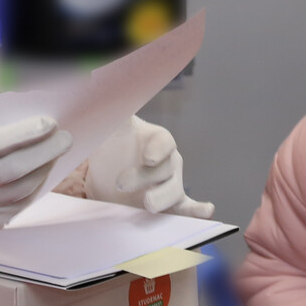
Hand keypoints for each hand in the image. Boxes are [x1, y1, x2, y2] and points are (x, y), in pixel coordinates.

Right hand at [0, 116, 72, 233]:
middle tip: (65, 138)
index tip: (50, 123)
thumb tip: (29, 131)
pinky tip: (39, 175)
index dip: (30, 132)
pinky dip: (33, 188)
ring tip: (54, 155)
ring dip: (44, 170)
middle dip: (47, 151)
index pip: (1, 143)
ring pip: (24, 189)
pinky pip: (19, 206)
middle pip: (19, 168)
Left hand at [86, 117, 214, 218]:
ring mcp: (171, 184)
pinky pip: (187, 208)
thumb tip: (99, 93)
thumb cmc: (112, 148)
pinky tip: (206, 211)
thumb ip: (111, 116)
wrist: (107, 178)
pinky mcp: (169, 206)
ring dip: (163, 198)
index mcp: (156, 140)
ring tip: (148, 204)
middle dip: (144, 177)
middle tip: (120, 183)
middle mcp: (168, 161)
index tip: (148, 158)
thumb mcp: (109, 131)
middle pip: (164, 169)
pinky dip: (197, 211)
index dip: (158, 149)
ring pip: (174, 191)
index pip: (164, 141)